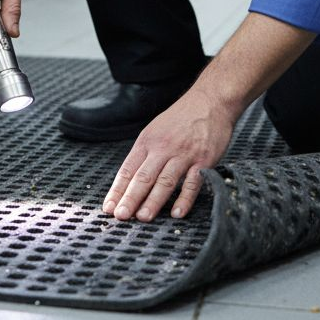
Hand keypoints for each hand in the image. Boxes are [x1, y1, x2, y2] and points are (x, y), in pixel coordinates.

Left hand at [102, 88, 238, 221]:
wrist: (210, 101)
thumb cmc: (182, 118)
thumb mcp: (155, 131)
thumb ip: (144, 155)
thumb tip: (128, 182)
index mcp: (147, 142)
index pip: (127, 170)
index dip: (117, 190)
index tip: (109, 207)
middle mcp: (163, 148)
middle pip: (143, 177)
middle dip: (130, 198)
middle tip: (121, 216)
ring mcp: (184, 154)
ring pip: (165, 181)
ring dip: (153, 201)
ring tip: (143, 218)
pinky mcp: (204, 159)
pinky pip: (193, 182)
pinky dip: (185, 198)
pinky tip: (177, 212)